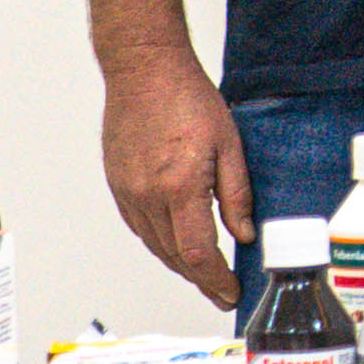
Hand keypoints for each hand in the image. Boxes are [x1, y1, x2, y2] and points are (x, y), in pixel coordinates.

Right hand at [100, 48, 246, 306]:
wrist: (144, 71)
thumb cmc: (186, 97)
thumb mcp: (229, 143)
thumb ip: (237, 194)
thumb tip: (244, 234)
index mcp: (180, 187)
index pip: (199, 254)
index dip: (216, 280)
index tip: (230, 292)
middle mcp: (148, 196)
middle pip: (175, 258)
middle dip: (202, 281)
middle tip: (221, 291)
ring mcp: (128, 193)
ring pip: (155, 247)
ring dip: (181, 265)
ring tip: (204, 275)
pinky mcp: (118, 186)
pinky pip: (139, 229)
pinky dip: (160, 243)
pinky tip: (176, 245)